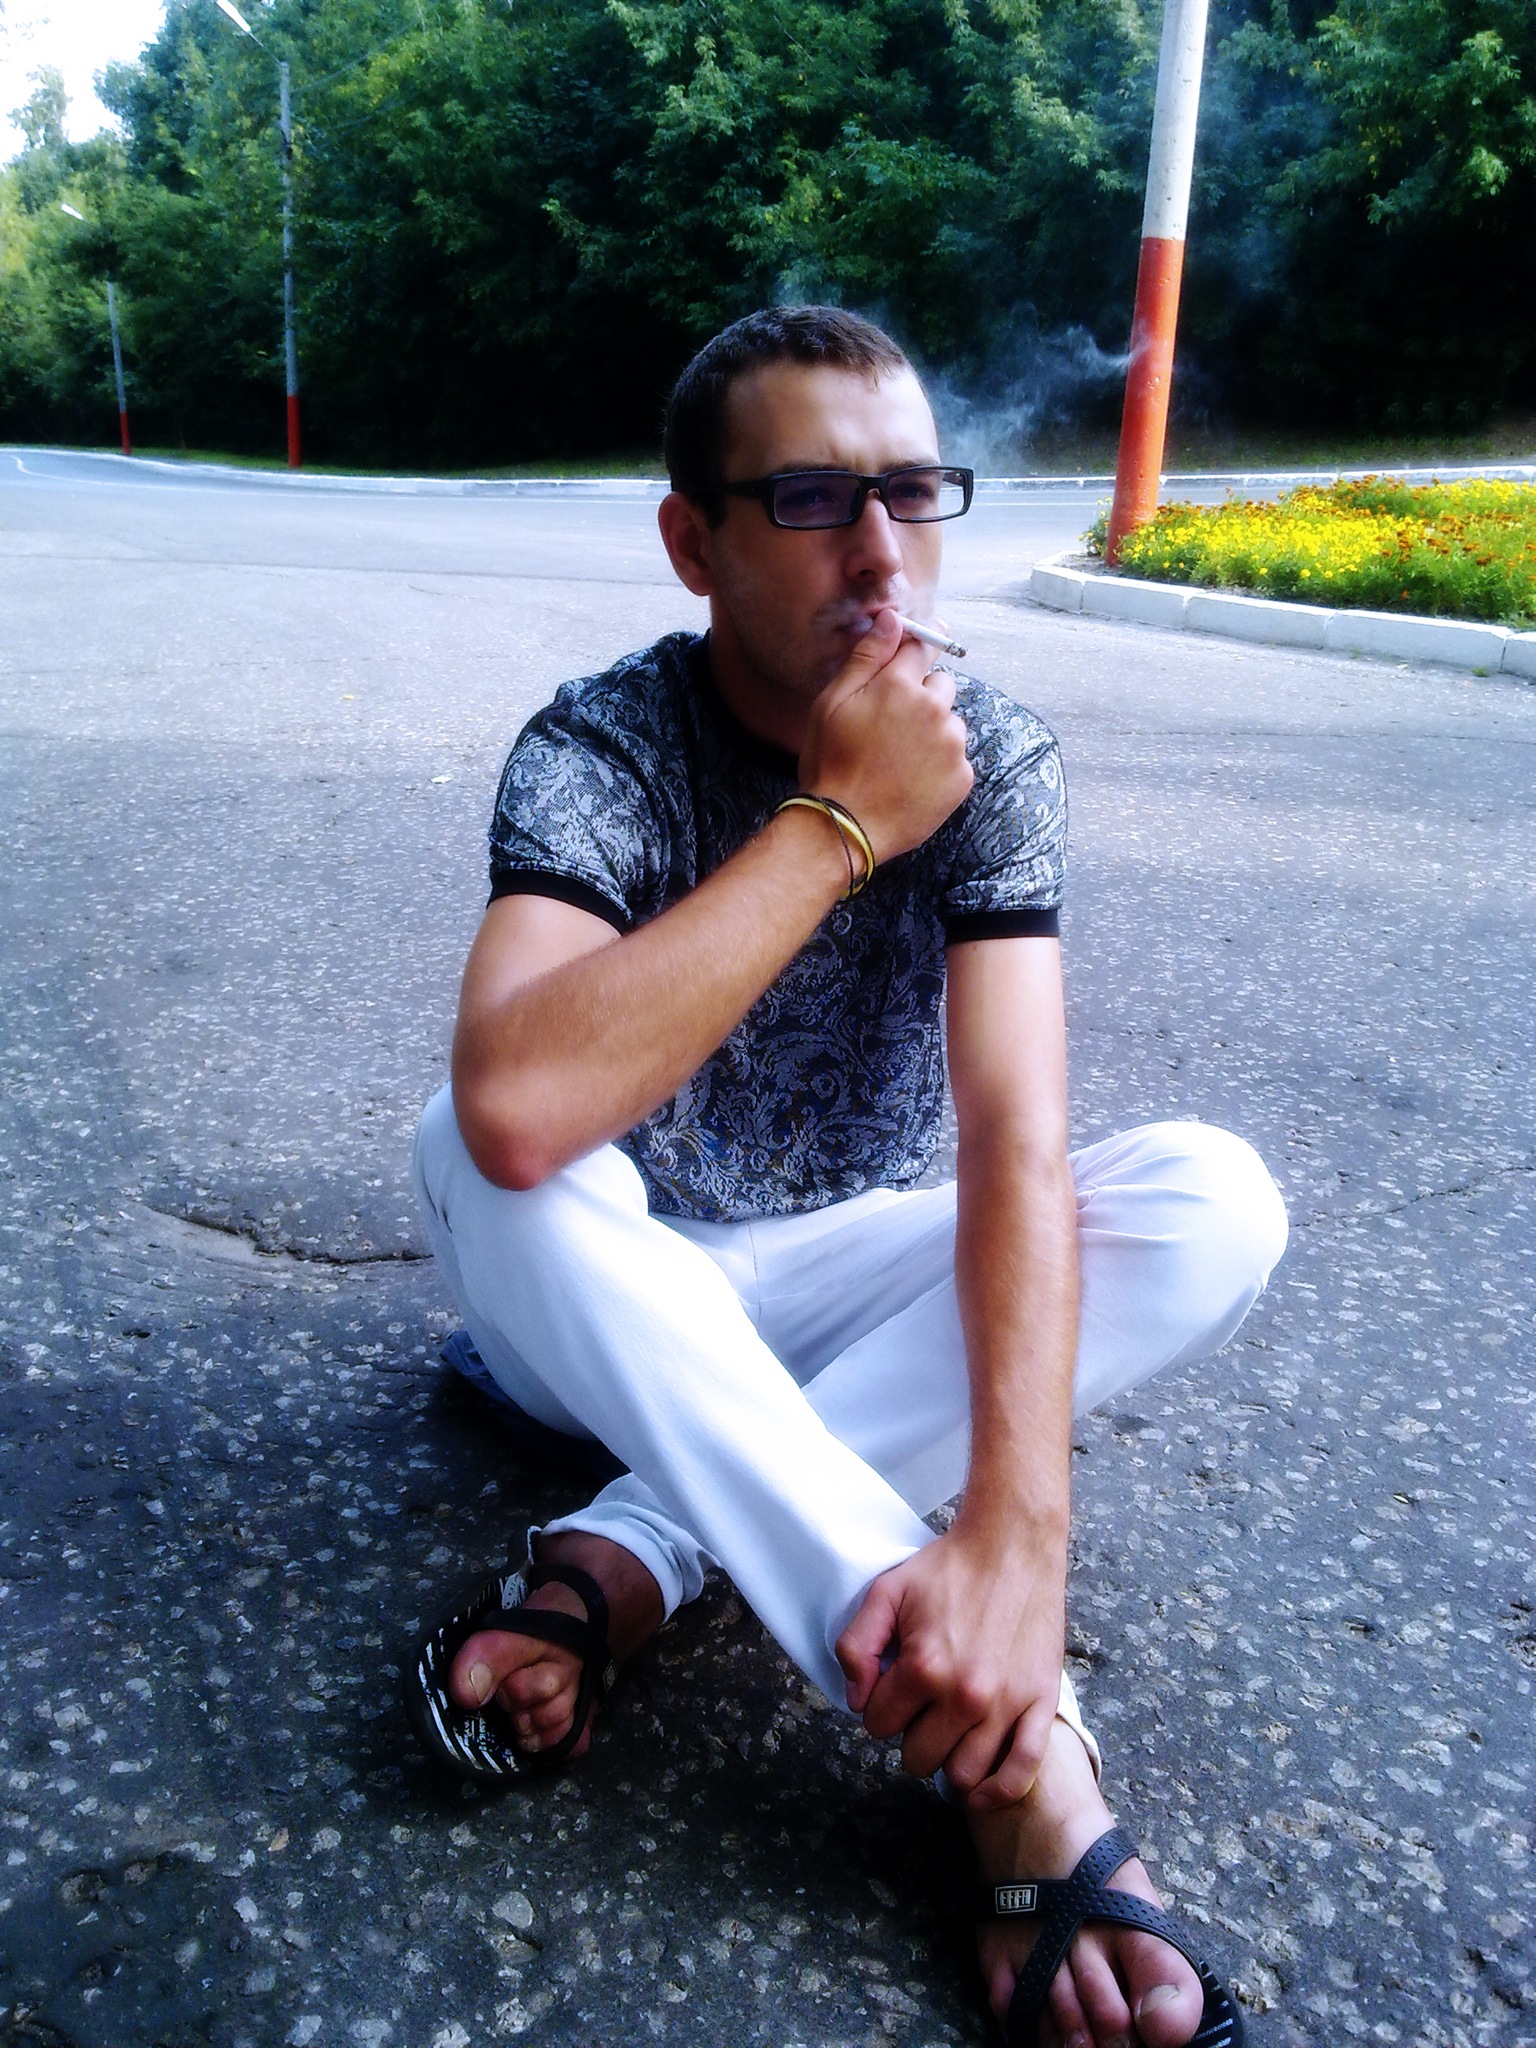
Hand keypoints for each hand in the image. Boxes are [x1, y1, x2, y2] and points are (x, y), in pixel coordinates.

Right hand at [798, 607, 973, 864]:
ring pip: (950, 723)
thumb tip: (892, 618)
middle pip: (942, 686)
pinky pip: (956, 758)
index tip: (917, 653)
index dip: (918, 647)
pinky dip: (940, 766)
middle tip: (891, 728)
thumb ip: (867, 657)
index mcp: (899, 685)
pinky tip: (912, 781)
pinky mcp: (963, 776)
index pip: (922, 646)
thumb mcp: (833, 703)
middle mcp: (934, 709)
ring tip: (900, 760)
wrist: (845, 828)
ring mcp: (952, 744)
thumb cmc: (830, 764)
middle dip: (923, 699)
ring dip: (933, 734)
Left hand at [835, 1522, 1066, 1809]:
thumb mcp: (886, 1593)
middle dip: (911, 1735)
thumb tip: (857, 1699)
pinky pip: (1021, 1772)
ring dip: (948, 1759)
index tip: (893, 1688)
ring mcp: (1007, 1704)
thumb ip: (856, 1646)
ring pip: (963, 1774)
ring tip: (949, 1731)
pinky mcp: (1041, 1704)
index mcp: (924, 1667)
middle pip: (918, 1758)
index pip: (879, 1726)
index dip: (880, 1708)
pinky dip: (998, 1791)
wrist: (1012, 1545)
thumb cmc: (949, 1567)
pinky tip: (980, 1789)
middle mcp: (966, 1695)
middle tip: (921, 1706)